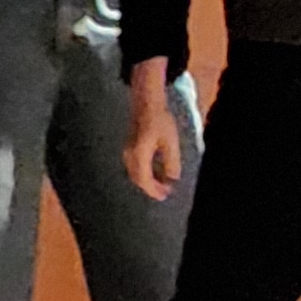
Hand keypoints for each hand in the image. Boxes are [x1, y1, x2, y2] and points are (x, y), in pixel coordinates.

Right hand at [122, 74, 184, 200]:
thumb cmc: (160, 121)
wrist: (146, 104)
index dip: (153, 190)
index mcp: (139, 155)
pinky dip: (145, 173)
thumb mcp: (170, 142)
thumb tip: (172, 179)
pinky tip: (156, 173)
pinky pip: (135, 166)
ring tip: (163, 185)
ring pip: (135, 174)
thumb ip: (171, 162)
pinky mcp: (129, 148)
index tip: (164, 196)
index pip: (144, 179)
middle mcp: (129, 155)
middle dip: (151, 188)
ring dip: (148, 181)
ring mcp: (127, 152)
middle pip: (138, 179)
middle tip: (165, 193)